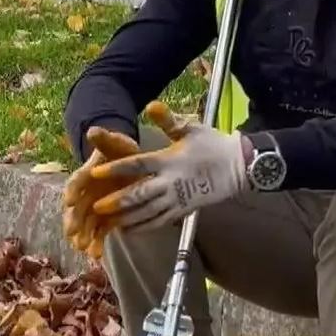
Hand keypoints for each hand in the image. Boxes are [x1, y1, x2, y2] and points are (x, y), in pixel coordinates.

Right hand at [61, 126, 140, 257]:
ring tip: (83, 248)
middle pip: (76, 207)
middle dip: (74, 220)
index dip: (72, 190)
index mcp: (87, 172)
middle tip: (72, 233)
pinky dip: (97, 242)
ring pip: (85, 223)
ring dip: (83, 235)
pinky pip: (98, 231)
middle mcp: (86, 192)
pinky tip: (97, 255)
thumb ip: (105, 138)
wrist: (127, 162)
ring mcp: (94, 206)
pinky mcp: (105, 217)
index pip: (76, 181)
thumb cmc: (120, 151)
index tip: (69, 200)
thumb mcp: (116, 143)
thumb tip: (93, 130)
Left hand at [88, 101, 248, 231]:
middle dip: (118, 201)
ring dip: (128, 218)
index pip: (137, 164)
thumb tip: (150, 105)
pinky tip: (131, 231)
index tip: (97, 172)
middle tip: (97, 207)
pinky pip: (161, 221)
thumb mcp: (191, 128)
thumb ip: (168, 120)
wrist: (239, 166)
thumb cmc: (212, 144)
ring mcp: (178, 198)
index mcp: (169, 160)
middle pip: (140, 194)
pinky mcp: (185, 210)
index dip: (116, 169)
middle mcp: (170, 181)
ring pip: (148, 212)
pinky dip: (145, 227)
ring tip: (109, 223)